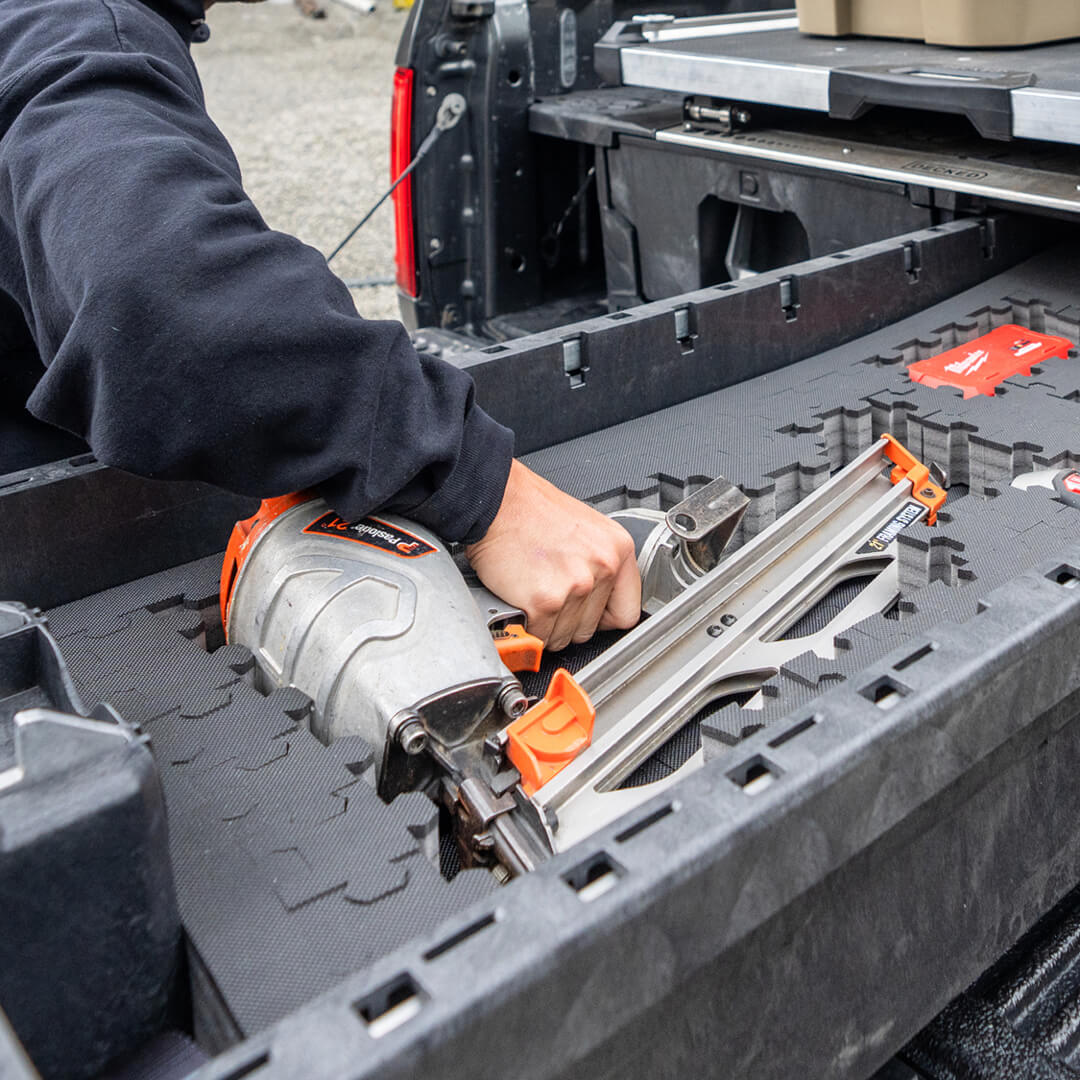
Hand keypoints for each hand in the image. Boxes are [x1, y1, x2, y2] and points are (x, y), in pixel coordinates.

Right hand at [466, 460, 641, 649]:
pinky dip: (525, 624)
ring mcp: (575, 586)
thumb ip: (598, 566)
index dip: (603, 619)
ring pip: (564, 637)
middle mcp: (602, 567)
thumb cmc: (532, 511)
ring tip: (533, 593)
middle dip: (567, 622)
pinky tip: (521, 598)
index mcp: (618, 549)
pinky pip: (539, 635)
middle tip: (549, 596)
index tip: (588, 616)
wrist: (498, 500)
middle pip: (590, 629)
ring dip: (545, 625)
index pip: (627, 613)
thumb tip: (599, 602)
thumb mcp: (585, 530)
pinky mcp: (545, 601)